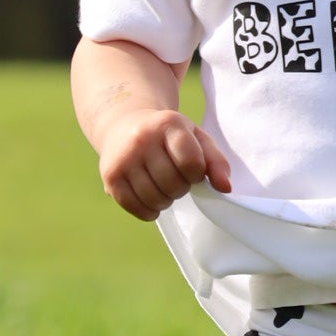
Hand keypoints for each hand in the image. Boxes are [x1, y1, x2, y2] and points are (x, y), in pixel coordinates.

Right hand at [98, 106, 231, 221]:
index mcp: (168, 123)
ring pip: (155, 199)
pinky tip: (150, 198)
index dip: (196, 174)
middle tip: (175, 178)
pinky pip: (135, 207)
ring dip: (166, 201)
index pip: (191, 162)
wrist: (124, 126)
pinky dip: (148, 211)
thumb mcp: (196, 138)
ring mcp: (123, 158)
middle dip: (181, 188)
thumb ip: (216, 161)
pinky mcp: (110, 176)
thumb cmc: (168, 137)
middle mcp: (141, 138)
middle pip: (173, 184)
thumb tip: (225, 188)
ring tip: (163, 187)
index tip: (192, 170)